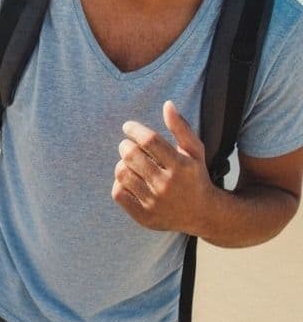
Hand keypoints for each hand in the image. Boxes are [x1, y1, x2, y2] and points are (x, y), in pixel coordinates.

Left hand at [112, 100, 216, 233]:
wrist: (204, 214)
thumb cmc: (195, 175)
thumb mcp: (195, 151)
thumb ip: (181, 127)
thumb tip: (167, 104)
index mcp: (181, 166)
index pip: (149, 140)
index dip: (134, 129)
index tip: (128, 126)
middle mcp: (168, 185)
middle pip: (131, 155)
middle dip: (126, 145)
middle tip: (129, 146)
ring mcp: (155, 203)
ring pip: (122, 172)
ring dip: (123, 163)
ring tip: (131, 163)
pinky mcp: (144, 216)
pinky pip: (118, 192)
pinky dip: (120, 183)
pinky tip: (130, 180)